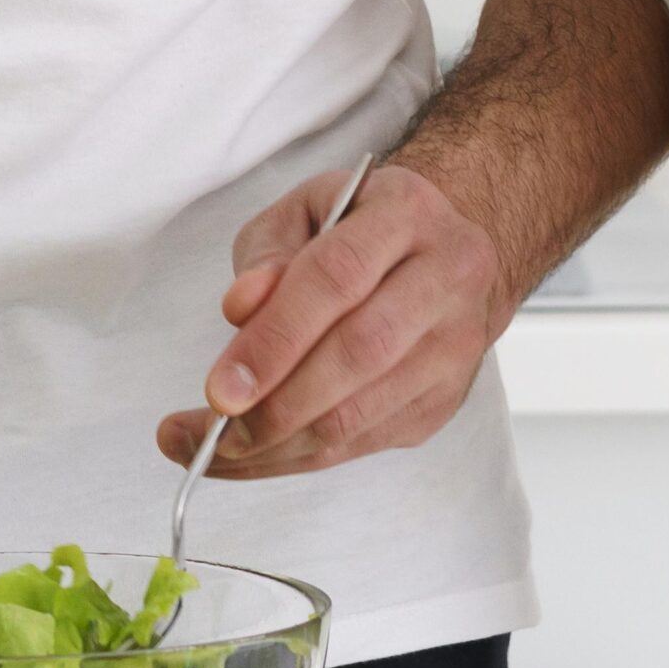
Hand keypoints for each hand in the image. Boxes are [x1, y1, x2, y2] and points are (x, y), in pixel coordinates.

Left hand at [154, 162, 506, 480]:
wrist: (441, 251)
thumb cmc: (360, 226)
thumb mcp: (305, 209)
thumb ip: (267, 252)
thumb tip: (239, 309)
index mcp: (409, 212)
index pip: (338, 277)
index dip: (274, 337)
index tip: (218, 388)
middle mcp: (448, 276)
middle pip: (359, 353)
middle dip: (275, 404)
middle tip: (213, 428)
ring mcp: (455, 345)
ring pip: (362, 413)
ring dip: (280, 444)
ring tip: (217, 448)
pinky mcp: (445, 398)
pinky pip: (365, 443)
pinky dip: (301, 457)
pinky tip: (256, 453)